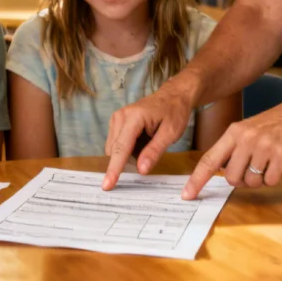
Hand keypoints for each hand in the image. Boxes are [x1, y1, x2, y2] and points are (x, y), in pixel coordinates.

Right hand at [102, 71, 199, 189]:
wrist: (173, 95)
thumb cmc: (174, 112)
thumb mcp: (171, 133)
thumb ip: (155, 151)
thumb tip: (141, 170)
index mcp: (134, 118)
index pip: (121, 148)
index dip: (114, 169)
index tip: (107, 185)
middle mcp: (120, 116)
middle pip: (115, 150)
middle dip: (127, 161)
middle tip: (151, 154)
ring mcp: (117, 118)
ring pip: (115, 149)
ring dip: (128, 155)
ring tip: (149, 143)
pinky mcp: (117, 122)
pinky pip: (117, 144)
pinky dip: (129, 149)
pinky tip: (143, 141)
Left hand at [182, 91, 281, 198]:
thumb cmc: (277, 123)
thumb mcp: (249, 129)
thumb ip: (234, 148)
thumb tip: (221, 172)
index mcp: (234, 132)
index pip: (209, 159)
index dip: (197, 179)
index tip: (187, 194)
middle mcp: (246, 139)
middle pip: (231, 177)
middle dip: (241, 180)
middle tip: (254, 168)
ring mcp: (264, 147)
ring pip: (251, 182)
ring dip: (260, 179)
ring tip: (269, 162)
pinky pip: (270, 181)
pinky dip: (275, 178)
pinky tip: (281, 163)